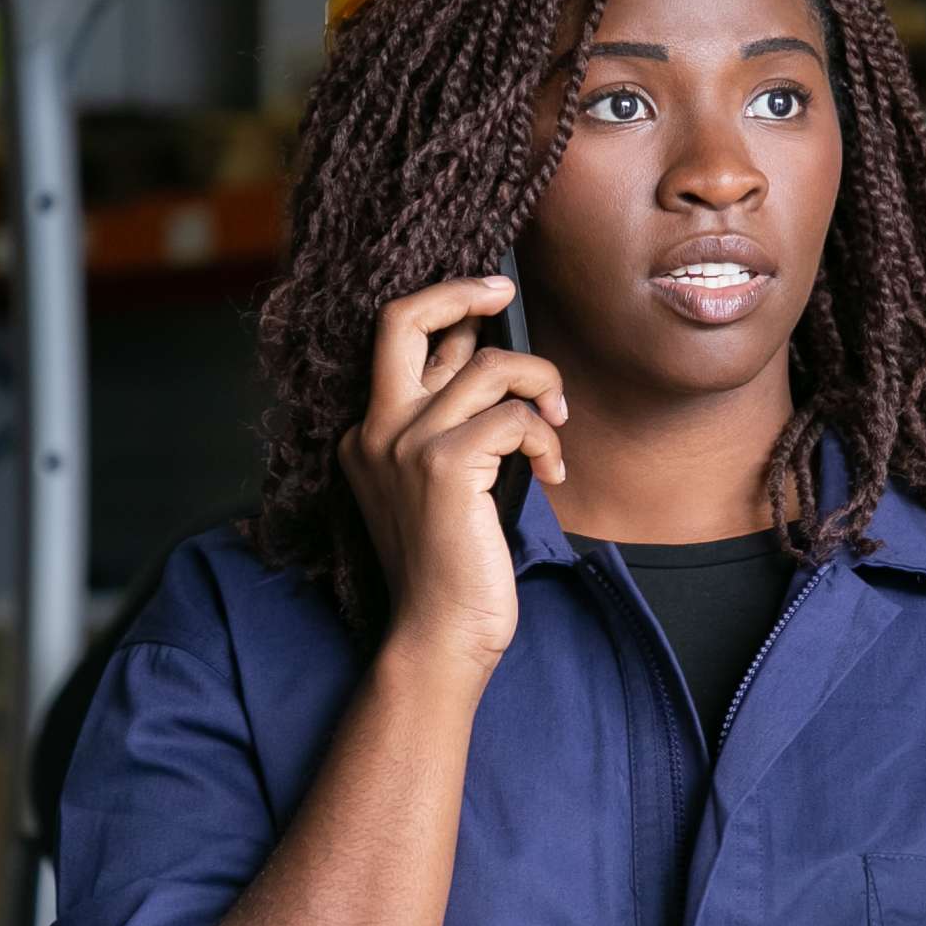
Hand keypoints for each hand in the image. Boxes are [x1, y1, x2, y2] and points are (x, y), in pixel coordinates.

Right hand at [337, 275, 568, 676]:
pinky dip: (547, 439)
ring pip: (489, 367)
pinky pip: (516, 418)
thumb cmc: (452, 567)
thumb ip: (457, 426)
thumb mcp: (444, 485)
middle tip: (504, 292)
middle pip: (402, 317)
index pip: (399, 339)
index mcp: (367, 434)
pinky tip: (552, 474)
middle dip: (461, 290)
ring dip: (541, 385)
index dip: (447, 309)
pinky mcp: (443, 465)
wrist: (439, 634)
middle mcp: (375, 430)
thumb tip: (498, 364)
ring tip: (557, 425)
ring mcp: (404, 444)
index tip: (488, 298)